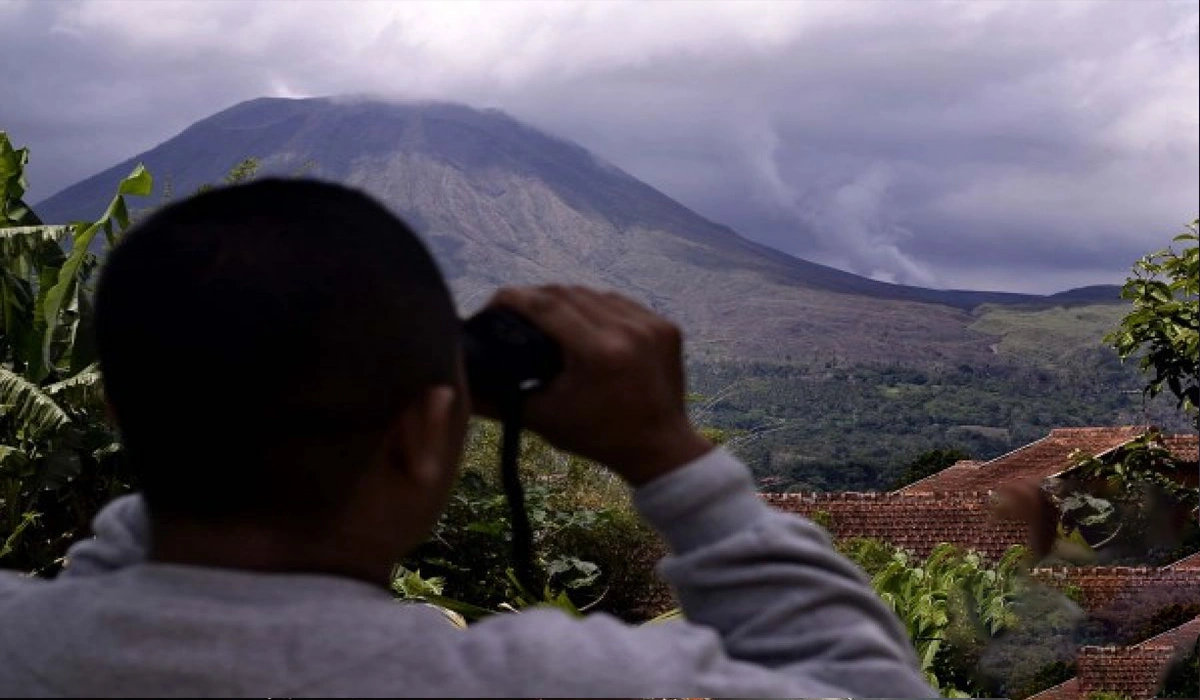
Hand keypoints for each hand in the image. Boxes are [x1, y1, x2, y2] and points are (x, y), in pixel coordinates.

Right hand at [483, 285, 711, 484]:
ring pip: (595, 294)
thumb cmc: (598, 437)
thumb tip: (459, 385)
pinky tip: (583, 322)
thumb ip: (498, 400)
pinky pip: (621, 303)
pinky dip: (598, 308)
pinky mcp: (665, 326)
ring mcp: (651, 325)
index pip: (546, 306)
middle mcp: (628, 331)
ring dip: (567, 301)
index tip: (493, 301)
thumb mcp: (544, 419)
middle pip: (569, 294)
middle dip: (537, 299)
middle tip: (516, 313)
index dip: (514, 298)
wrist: (659, 448)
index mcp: (599, 353)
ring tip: (547, 317)